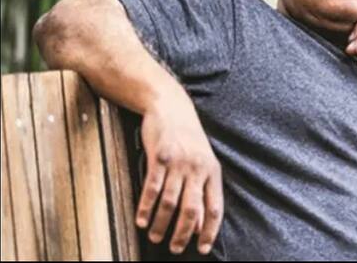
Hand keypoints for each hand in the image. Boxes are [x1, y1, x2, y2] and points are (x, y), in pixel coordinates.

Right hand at [136, 93, 222, 254]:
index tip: (203, 248)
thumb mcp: (203, 162)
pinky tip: (142, 220)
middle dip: (183, 234)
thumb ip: (203, 192)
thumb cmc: (188, 139)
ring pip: (170, 203)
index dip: (210, 232)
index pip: (214, 208)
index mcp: (212, 171)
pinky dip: (145, 208)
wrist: (171, 108)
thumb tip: (202, 225)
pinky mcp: (159, 157)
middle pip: (192, 210)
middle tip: (175, 248)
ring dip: (161, 224)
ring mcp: (178, 163)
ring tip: (155, 236)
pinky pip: (152, 188)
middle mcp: (198, 168)